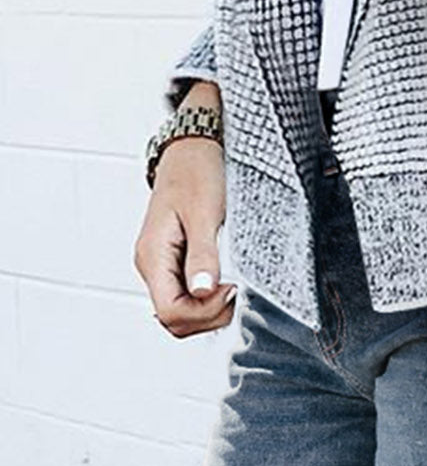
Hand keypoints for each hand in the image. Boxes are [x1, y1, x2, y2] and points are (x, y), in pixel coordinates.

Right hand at [133, 82, 236, 336]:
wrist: (192, 147)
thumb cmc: (196, 171)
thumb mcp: (204, 212)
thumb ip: (203, 254)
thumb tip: (204, 291)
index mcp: (152, 255)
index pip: (170, 312)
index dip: (204, 312)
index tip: (231, 289)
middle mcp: (151, 264)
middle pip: (174, 318)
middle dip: (208, 315)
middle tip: (235, 289)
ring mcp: (161, 264)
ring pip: (180, 309)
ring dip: (209, 306)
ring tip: (232, 282)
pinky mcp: (173, 259)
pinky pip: (186, 292)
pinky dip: (207, 294)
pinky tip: (224, 276)